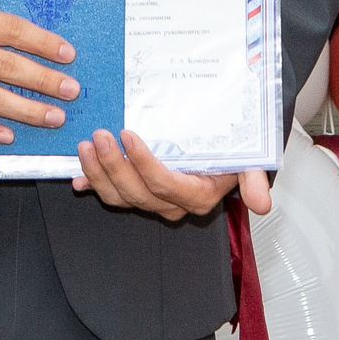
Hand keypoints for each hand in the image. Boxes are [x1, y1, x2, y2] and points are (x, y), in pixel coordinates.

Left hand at [72, 131, 271, 222]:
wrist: (223, 154)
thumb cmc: (232, 152)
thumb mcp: (250, 161)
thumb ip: (253, 180)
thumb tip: (262, 204)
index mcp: (196, 196)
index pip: (164, 184)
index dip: (143, 163)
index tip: (129, 135)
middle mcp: (171, 204)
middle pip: (135, 192)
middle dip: (113, 165)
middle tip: (100, 135)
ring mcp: (151, 201)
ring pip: (118, 196)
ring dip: (97, 173)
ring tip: (86, 146)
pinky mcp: (135, 193)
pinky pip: (110, 195)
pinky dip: (91, 185)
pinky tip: (76, 176)